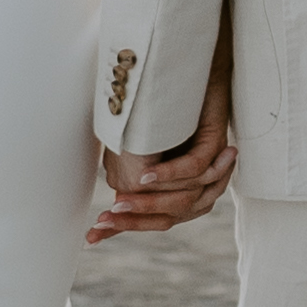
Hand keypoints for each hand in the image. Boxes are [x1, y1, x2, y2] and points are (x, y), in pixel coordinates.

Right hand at [89, 68, 236, 241]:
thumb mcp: (142, 147)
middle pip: (167, 216)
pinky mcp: (215, 144)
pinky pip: (194, 168)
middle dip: (133, 220)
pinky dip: (169, 174)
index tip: (91, 236)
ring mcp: (209, 165)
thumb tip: (112, 190)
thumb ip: (133, 171)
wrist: (196, 70)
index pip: (153, 219)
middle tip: (104, 219)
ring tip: (120, 203)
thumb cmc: (167, 110)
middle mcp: (199, 182)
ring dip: (148, 202)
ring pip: (182, 199)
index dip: (124, 227)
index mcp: (181, 187)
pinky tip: (146, 176)